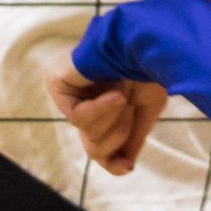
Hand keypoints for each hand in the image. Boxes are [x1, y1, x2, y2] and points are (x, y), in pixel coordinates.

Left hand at [51, 67, 168, 175]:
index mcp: (107, 108)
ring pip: (89, 135)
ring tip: (124, 93)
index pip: (101, 149)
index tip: (126, 167)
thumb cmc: (150, 68)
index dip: (113, 161)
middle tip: (130, 107)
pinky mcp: (59, 84)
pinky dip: (100, 110)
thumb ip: (133, 140)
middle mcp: (87, 103)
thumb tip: (124, 168)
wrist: (147, 42)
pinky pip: (78, 117)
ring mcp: (72, 95)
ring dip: (114, 119)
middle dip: (118, 133)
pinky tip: (116, 95)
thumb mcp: (147, 109)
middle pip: (96, 147)